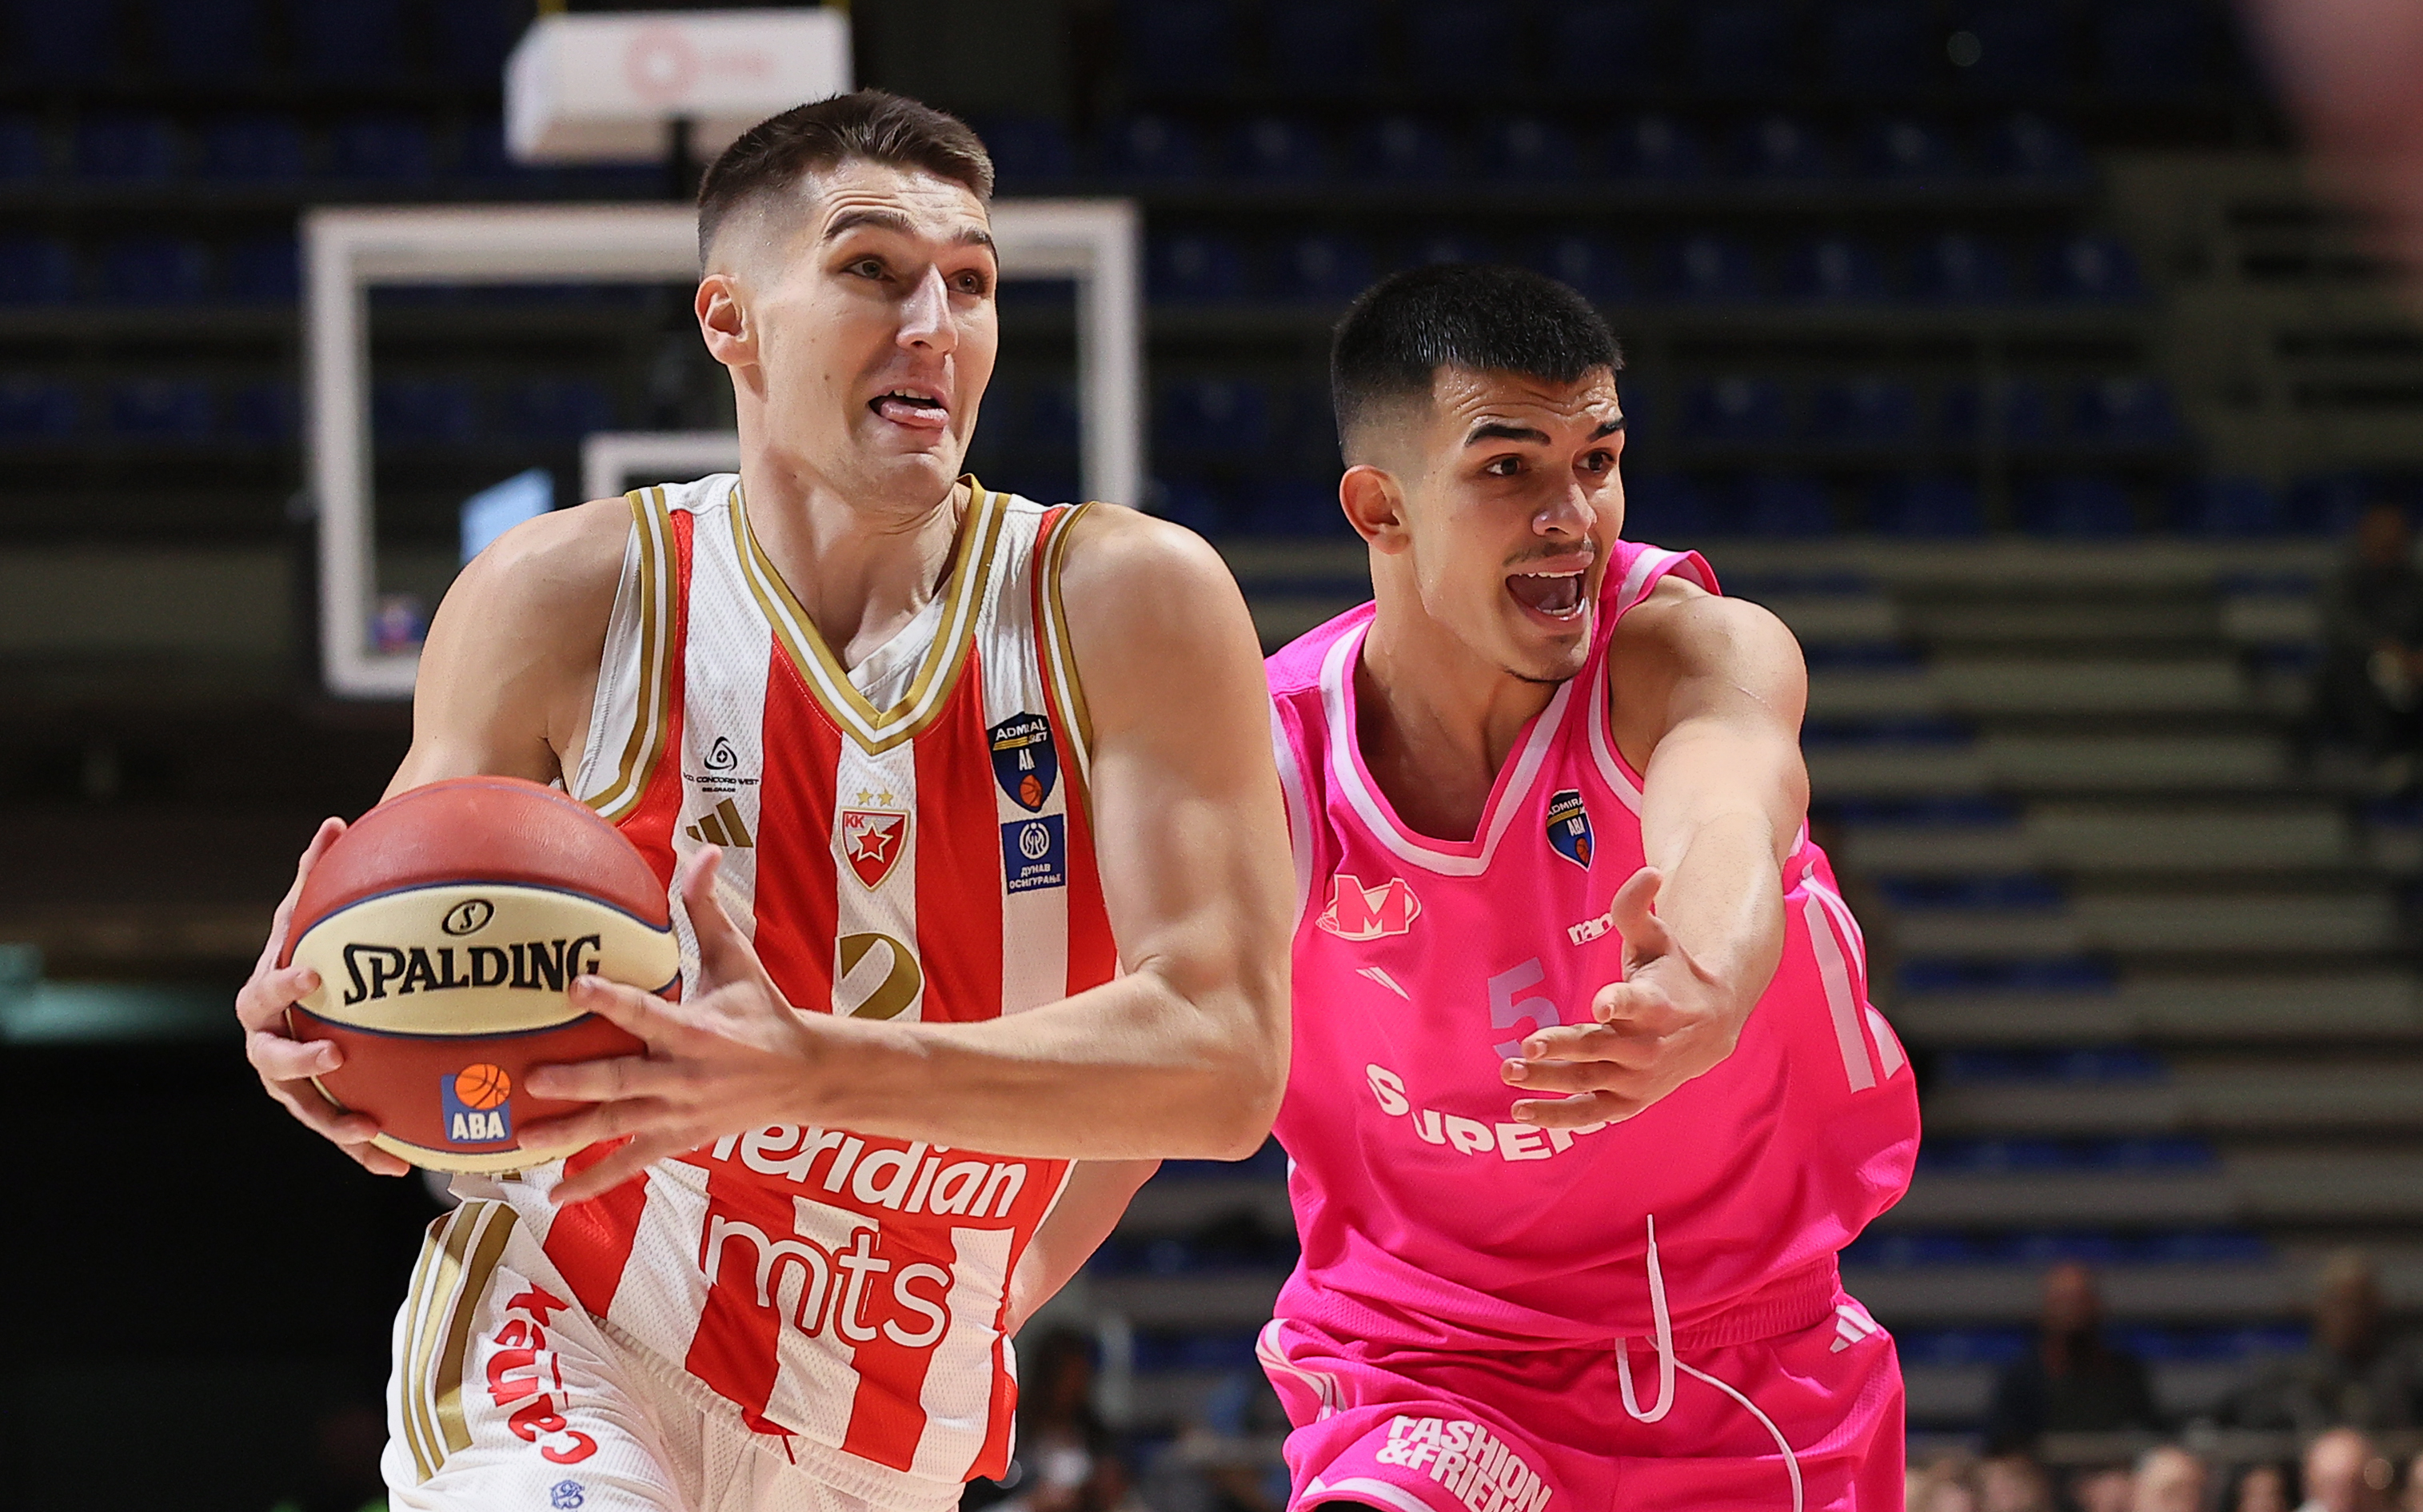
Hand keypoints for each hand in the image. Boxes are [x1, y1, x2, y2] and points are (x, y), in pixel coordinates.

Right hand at [236, 817, 410, 1175]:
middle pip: (269, 1059)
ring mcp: (292, 1080)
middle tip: (333, 1054)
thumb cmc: (318, 946)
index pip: (264, 991)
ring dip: (332, 1122)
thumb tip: (333, 824)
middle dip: (297, 1061)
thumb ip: (321, 875)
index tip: (315, 974)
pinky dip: (367, 1148)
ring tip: (368, 1131)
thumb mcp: (320, 911)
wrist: (314, 994)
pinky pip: (341, 1131)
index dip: (284, 983)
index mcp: (268, 995)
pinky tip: (403, 1164)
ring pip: (303, 1107)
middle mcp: (270, 1041)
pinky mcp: (322, 1105)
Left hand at [522, 846, 826, 1203]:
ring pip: (618, 1126)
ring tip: (525, 1137)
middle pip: (623, 1080)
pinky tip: (554, 1195)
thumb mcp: (737, 959)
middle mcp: (684, 1076)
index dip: (611, 999)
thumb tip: (699, 848)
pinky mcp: (679, 1138)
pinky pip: (631, 1163)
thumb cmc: (763, 1010)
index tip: (573, 985)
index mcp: (697, 1029)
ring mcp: (679, 1113)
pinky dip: (594, 1182)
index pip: (647, 1012)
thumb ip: (707, 909)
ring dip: (571, 1133)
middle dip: (578, 1080)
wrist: (805, 1076)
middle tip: (532, 1076)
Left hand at [1499, 867, 1747, 1128]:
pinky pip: (1593, 1115)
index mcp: (1657, 1002)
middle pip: (1602, 1048)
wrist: (1713, 1024)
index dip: (1621, 1002)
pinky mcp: (1631, 1100)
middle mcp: (1648, 1045)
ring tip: (1509, 1074)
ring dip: (1549, 1084)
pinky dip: (1560, 1119)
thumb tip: (1650, 870)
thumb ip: (1638, 907)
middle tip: (1525, 1049)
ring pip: (1590, 1084)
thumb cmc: (1674, 972)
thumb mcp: (1658, 937)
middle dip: (1564, 1049)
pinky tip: (1522, 1113)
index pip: (1638, 1003)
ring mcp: (1639, 1078)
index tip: (1602, 1002)